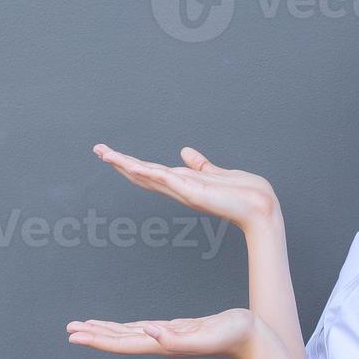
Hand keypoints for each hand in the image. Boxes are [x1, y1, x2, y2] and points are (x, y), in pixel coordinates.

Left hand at [66, 307, 259, 358]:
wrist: (253, 339)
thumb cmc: (234, 336)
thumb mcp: (205, 335)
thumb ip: (178, 339)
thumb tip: (150, 333)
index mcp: (163, 344)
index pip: (123, 343)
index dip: (98, 339)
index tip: (75, 336)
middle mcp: (161, 343)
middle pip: (120, 340)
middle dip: (94, 335)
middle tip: (70, 330)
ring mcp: (168, 338)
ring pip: (130, 335)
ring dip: (107, 332)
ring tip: (86, 328)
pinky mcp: (177, 330)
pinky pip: (143, 329)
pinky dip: (127, 328)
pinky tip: (123, 327)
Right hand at [92, 143, 278, 232]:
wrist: (260, 208)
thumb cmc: (244, 194)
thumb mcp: (217, 174)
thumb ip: (200, 165)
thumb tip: (184, 151)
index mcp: (184, 184)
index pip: (152, 172)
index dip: (132, 163)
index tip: (112, 153)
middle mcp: (180, 189)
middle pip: (143, 174)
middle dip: (120, 163)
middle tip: (98, 150)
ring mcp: (184, 191)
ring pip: (148, 175)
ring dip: (126, 164)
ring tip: (105, 153)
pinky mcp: (192, 192)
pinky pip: (166, 179)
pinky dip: (148, 172)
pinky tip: (132, 165)